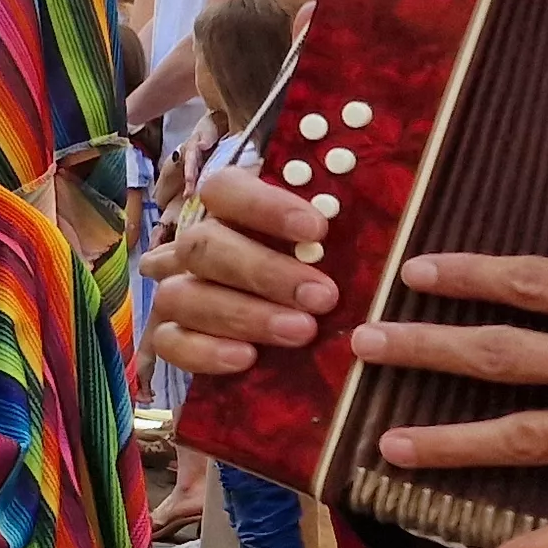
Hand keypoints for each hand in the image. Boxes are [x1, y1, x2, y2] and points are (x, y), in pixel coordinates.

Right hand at [136, 163, 335, 375]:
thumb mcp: (332, 247)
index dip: (264, 207)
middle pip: (202, 245)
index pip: (224, 189)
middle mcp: (193, 247)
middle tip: (322, 297)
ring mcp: (175, 291)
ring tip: (300, 332)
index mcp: (227, 211)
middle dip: (264, 272)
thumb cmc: (316, 275)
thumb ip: (347, 229)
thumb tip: (379, 219)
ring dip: (243, 314)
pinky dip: (205, 351)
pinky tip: (247, 358)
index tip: (317, 230)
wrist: (285, 337)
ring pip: (181, 295)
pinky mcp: (168, 336)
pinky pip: (169, 342)